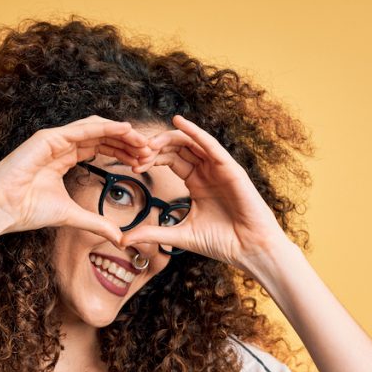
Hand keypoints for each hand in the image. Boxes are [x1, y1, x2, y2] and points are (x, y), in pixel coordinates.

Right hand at [0, 115, 153, 244]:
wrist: (1, 210)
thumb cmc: (27, 211)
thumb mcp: (71, 216)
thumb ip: (96, 223)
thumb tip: (120, 238)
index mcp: (64, 158)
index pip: (100, 148)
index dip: (123, 153)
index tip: (144, 161)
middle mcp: (60, 145)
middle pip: (102, 136)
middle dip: (127, 142)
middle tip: (151, 149)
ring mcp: (54, 139)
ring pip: (96, 128)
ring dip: (121, 133)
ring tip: (143, 140)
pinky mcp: (48, 138)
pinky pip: (82, 129)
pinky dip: (105, 127)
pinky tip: (125, 129)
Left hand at [117, 114, 291, 269]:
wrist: (249, 249)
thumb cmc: (221, 243)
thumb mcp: (179, 236)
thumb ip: (151, 233)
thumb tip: (122, 240)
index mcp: (196, 182)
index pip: (170, 160)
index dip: (150, 159)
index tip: (132, 165)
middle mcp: (207, 170)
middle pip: (177, 148)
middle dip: (154, 148)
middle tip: (135, 152)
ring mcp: (219, 167)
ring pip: (190, 142)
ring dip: (167, 139)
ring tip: (148, 142)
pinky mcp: (230, 168)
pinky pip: (210, 144)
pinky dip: (194, 131)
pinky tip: (177, 122)